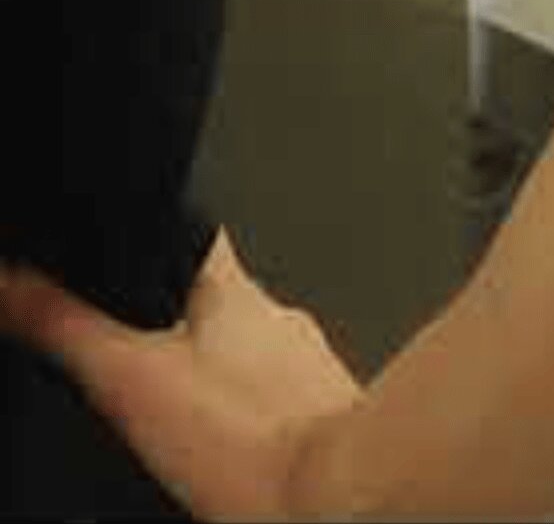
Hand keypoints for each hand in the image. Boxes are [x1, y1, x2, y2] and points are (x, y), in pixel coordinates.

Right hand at [0, 230, 362, 520]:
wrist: (340, 497)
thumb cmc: (253, 441)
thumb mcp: (132, 377)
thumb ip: (67, 326)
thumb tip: (9, 282)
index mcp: (236, 293)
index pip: (195, 235)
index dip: (154, 237)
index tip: (123, 249)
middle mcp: (282, 321)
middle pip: (218, 299)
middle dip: (174, 319)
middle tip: (131, 349)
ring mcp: (309, 366)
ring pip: (248, 350)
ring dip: (214, 368)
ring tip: (175, 404)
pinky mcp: (324, 414)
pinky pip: (274, 397)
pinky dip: (246, 410)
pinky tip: (225, 437)